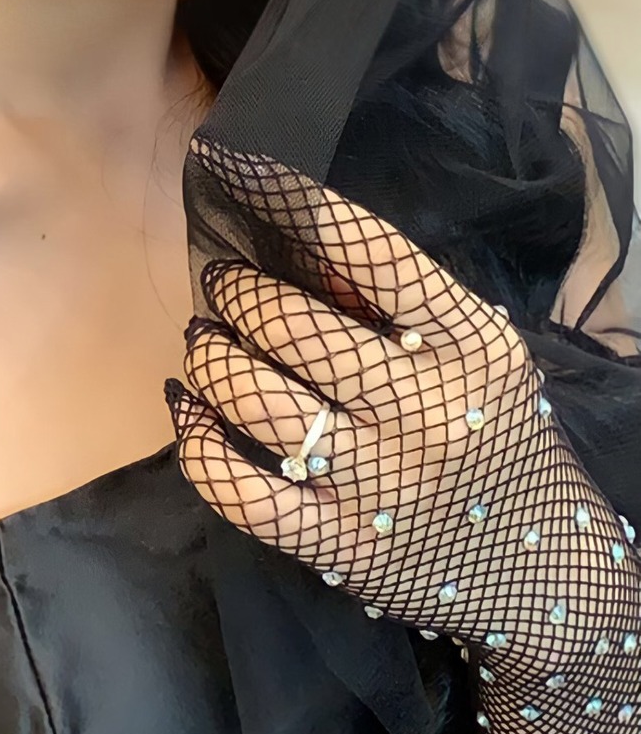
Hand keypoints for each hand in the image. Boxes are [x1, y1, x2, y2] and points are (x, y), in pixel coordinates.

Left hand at [167, 142, 640, 733]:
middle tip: (222, 285)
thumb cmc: (494, 436)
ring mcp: (383, 481)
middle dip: (237, 294)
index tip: (225, 162)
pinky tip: (188, 411)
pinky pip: (240, 491)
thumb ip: (398, 305)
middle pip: (295, 327)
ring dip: (212, 359)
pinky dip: (198, 443)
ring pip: (256, 400)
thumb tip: (290, 238)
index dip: (285, 197)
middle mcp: (429, 407)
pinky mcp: (343, 547)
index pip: (369, 249)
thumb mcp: (477, 356)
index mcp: (472, 342)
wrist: (544, 571)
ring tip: (207, 342)